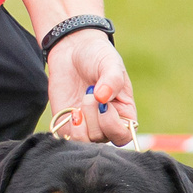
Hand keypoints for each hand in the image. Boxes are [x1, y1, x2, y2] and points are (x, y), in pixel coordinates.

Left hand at [45, 29, 136, 144]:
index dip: (112, 124)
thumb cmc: (97, 56)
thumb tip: (103, 98)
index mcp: (124, 113)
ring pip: (85, 142)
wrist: (72, 50)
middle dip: (93, 116)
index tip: (104, 103)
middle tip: (89, 92)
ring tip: (80, 102)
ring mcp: (86, 126)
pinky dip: (69, 127)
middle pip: (102, 138)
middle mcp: (106, 124)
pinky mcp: (67, 124)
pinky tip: (71, 110)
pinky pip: (68, 138)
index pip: (123, 136)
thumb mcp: (110, 63)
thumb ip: (112, 79)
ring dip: (81, 123)